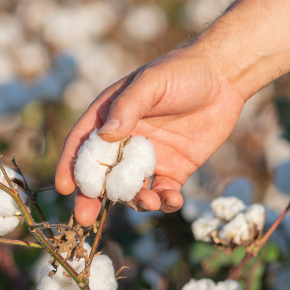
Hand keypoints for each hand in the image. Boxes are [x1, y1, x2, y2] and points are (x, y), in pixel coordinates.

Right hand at [54, 46, 248, 225]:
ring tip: (147, 200)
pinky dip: (165, 202)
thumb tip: (105, 135)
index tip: (65, 187)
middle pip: (101, 174)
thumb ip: (128, 107)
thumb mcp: (151, 83)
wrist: (224, 77)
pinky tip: (173, 200)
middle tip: (86, 218)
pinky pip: (163, 193)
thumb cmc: (181, 71)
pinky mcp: (174, 170)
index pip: (83, 144)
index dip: (71, 166)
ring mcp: (149, 158)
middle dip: (92, 197)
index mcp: (110, 117)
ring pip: (131, 189)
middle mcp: (125, 141)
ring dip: (134, 200)